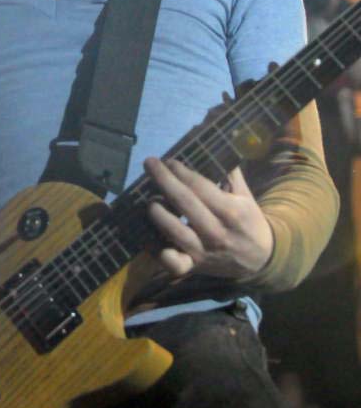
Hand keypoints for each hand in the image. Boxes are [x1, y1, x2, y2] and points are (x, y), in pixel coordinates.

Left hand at [143, 157, 272, 279]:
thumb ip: (228, 169)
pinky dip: (157, 251)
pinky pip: (172, 263)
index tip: (169, 160)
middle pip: (185, 203)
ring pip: (175, 232)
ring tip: (150, 199)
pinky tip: (147, 235)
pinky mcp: (194, 267)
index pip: (201, 188)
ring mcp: (203, 251)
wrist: (260, 260)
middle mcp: (217, 232)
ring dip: (158, 213)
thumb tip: (212, 140)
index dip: (182, 172)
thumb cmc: (247, 219)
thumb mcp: (244, 194)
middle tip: (149, 163)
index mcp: (231, 211)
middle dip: (164, 180)